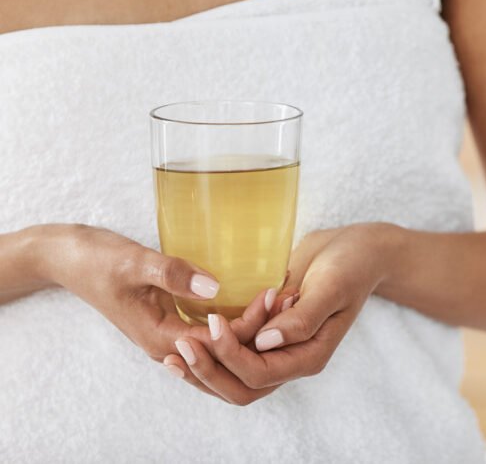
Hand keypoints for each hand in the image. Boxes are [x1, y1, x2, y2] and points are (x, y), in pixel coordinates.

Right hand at [50, 224, 286, 396]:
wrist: (68, 259)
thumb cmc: (98, 259)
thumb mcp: (135, 262)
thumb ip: (172, 274)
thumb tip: (213, 288)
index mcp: (160, 338)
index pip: (219, 344)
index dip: (251, 324)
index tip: (276, 296)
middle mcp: (168, 345)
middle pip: (225, 351)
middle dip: (260, 331)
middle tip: (291, 299)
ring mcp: (170, 336)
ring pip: (220, 346)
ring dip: (252, 328)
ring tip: (283, 300)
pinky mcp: (172, 322)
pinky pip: (212, 333)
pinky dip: (236, 321)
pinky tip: (257, 300)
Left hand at [165, 224, 393, 405]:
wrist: (357, 250)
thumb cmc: (350, 266)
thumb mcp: (331, 287)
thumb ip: (302, 319)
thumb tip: (265, 343)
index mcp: (309, 355)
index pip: (259, 374)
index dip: (230, 355)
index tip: (211, 323)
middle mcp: (292, 359)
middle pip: (241, 388)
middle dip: (208, 373)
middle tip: (180, 347)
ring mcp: (279, 349)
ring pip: (233, 379)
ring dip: (204, 369)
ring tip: (174, 353)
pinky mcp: (268, 333)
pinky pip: (235, 356)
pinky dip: (211, 354)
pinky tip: (189, 338)